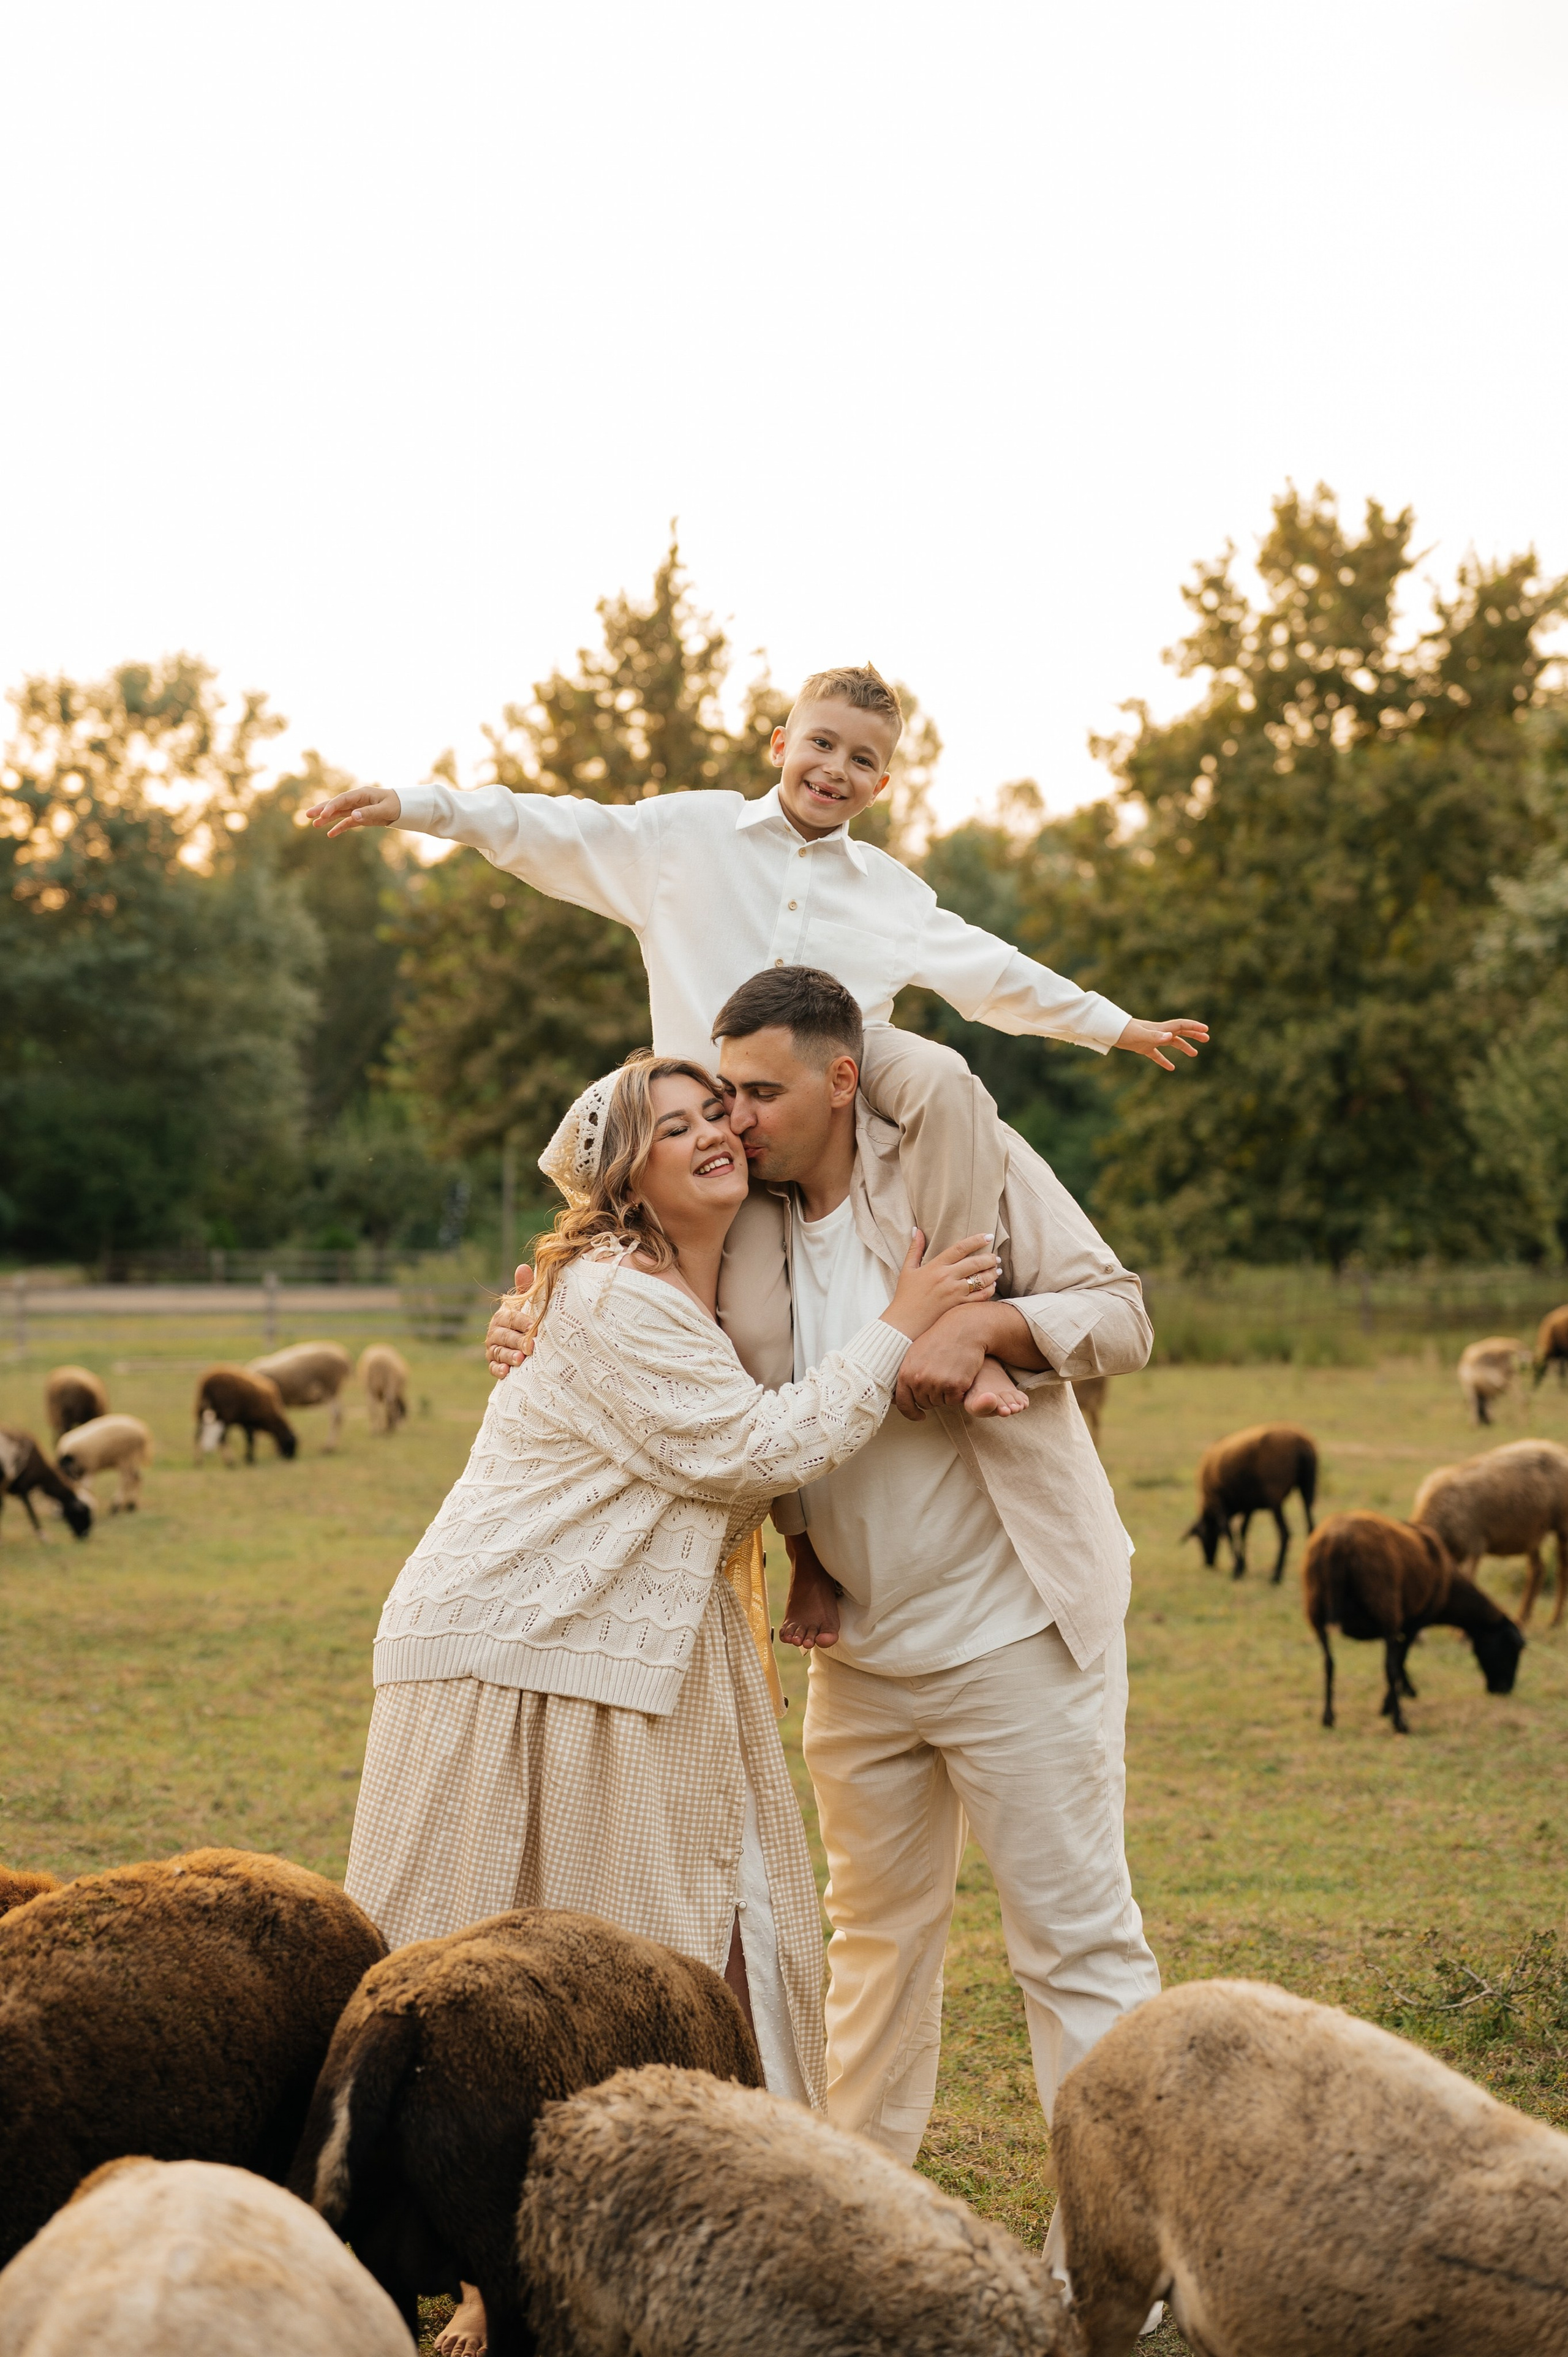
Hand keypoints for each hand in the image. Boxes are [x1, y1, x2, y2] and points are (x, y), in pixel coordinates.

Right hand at [305, 785, 401, 835]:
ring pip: (339, 813)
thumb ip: (369, 812)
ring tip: (314, 824)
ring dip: (327, 819)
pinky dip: (339, 828)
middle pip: (336, 804)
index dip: (331, 806)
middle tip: (307, 815)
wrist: (404, 808)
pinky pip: (347, 822)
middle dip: (322, 809)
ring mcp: (357, 809)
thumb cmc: (396, 805)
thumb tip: (353, 816)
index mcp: (361, 794)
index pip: (342, 800)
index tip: (323, 814)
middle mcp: (357, 800)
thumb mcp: (385, 809)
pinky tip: (330, 834)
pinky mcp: (361, 817)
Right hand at [485, 1265, 535, 1379]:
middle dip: (517, 1342)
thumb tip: (523, 1267)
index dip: (522, 1323)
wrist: (524, 1342)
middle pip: (504, 1337)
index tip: (533, 1327)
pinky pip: (493, 1367)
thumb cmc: (528, 1319)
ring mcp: (493, 1348)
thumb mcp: (527, 1304)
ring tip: (521, 1360)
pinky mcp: (493, 1363)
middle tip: (530, 1348)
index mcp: (503, 1316)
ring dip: (509, 1357)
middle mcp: (495, 1331)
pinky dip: (498, 1370)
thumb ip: (525, 1288)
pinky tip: (506, 1372)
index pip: (511, 1318)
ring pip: (499, 1352)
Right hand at [881, 1231, 999, 1341]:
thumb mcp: (907, 1270)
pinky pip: (980, 1297)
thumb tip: (917, 1230)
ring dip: (992, 1274)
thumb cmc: (905, 1296)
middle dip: (989, 1258)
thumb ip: (914, 1249)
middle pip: (975, 1263)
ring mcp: (954, 1293)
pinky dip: (989, 1290)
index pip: (960, 1248)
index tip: (988, 1236)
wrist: (904, 1323)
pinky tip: (992, 1286)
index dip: (976, 1240)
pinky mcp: (958, 1307)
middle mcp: (947, 1278)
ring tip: (997, 1270)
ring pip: (981, 1280)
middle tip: (995, 1257)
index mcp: (935, 1266)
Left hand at [896, 1301, 1043, 1419]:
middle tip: (943, 1378)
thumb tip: (899, 1393)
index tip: (919, 1416)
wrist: (964, 1329)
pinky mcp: (954, 1386)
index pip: (903, 1403)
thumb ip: (908, 1373)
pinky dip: (959, 1393)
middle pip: (925, 1404)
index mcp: (906, 1373)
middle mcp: (919, 1380)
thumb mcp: (915, 1353)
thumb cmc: (941, 1339)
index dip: (911, 1413)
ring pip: (941, 1403)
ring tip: (951, 1373)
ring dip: (947, 1394)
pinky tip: (960, 1376)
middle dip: (934, 1397)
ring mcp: (936, 1384)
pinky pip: (955, 1401)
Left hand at [1114, 1016, 1207, 1070]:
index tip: (1206, 1030)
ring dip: (1184, 1047)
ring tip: (1195, 1054)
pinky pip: (1157, 1055)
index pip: (1181, 1025)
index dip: (1194, 1027)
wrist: (1110, 1032)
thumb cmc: (1125, 1032)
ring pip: (1172, 1043)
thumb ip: (1155, 1037)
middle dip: (1194, 1035)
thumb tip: (1169, 1038)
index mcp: (1161, 1029)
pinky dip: (1164, 1061)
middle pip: (1180, 1032)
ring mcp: (1151, 1040)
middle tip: (1207, 1039)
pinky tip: (1171, 1068)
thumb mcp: (1141, 1035)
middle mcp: (1158, 1033)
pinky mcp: (1144, 1048)